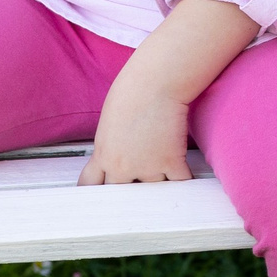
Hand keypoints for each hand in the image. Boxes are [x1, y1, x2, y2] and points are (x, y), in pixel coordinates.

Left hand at [79, 81, 195, 183]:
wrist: (155, 81)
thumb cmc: (132, 89)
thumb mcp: (110, 120)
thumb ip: (111, 142)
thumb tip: (121, 149)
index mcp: (102, 153)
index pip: (90, 184)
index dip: (97, 191)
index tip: (103, 194)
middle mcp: (121, 166)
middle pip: (121, 194)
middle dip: (130, 189)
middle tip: (137, 188)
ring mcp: (147, 167)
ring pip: (153, 190)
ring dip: (159, 184)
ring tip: (165, 178)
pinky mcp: (171, 162)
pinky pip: (179, 183)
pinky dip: (184, 181)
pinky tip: (186, 178)